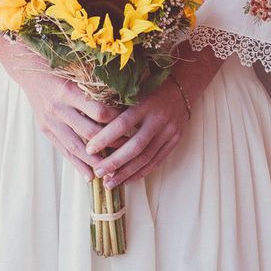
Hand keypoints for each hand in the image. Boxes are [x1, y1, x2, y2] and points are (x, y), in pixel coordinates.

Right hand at [0, 33, 123, 180]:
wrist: (29, 71)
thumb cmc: (60, 68)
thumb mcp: (77, 73)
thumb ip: (96, 88)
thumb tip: (124, 101)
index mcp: (69, 91)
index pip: (98, 111)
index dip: (116, 120)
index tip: (131, 125)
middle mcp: (58, 108)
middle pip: (89, 132)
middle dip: (111, 143)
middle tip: (129, 150)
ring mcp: (50, 121)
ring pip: (76, 146)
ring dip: (95, 160)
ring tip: (111, 170)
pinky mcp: (46, 130)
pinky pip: (63, 151)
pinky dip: (77, 164)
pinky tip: (88, 176)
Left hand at [85, 41, 224, 187]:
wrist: (182, 88)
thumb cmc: (149, 89)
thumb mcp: (134, 92)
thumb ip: (118, 107)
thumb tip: (91, 125)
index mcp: (145, 104)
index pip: (122, 124)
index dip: (104, 139)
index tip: (89, 149)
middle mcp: (158, 119)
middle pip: (135, 147)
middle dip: (114, 162)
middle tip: (98, 172)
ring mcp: (169, 131)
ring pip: (146, 158)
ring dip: (126, 173)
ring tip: (109, 183)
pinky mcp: (175, 140)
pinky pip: (157, 161)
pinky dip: (141, 173)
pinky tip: (127, 180)